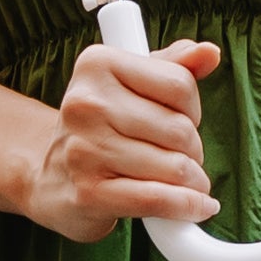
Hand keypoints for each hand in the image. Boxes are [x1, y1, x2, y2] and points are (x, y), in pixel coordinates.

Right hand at [27, 29, 221, 241]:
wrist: (50, 177)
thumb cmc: (100, 126)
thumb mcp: (131, 83)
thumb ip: (173, 65)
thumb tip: (209, 53)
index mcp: (96, 64)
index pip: (180, 85)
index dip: (192, 109)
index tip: (180, 121)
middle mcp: (85, 104)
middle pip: (180, 129)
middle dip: (193, 150)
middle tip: (180, 158)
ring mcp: (84, 150)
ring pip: (175, 167)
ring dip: (193, 182)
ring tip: (183, 183)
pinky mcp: (89, 193)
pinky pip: (158, 200)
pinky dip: (187, 207)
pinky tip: (197, 206)